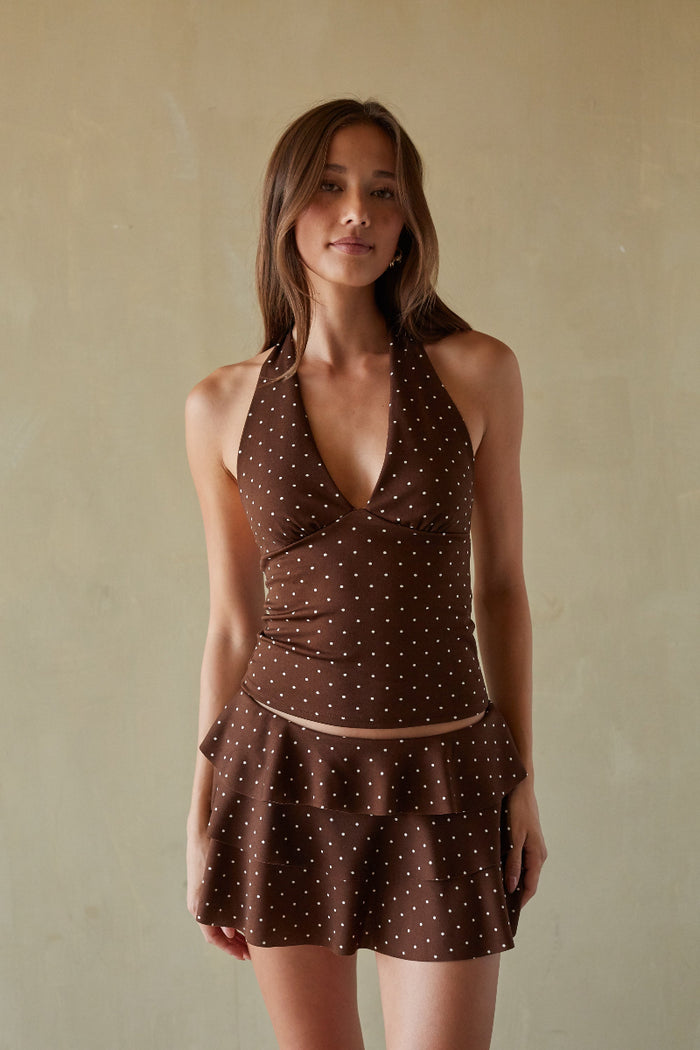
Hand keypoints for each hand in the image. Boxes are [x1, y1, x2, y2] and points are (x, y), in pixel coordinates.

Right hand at [186, 825, 250, 960]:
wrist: (201, 828)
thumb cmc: (215, 850)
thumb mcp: (224, 881)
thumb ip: (227, 909)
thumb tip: (231, 934)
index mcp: (200, 905)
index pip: (213, 938)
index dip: (230, 949)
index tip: (246, 956)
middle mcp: (197, 904)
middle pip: (214, 934)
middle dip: (233, 944)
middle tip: (252, 954)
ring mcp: (200, 896)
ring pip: (215, 924)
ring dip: (231, 933)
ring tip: (250, 940)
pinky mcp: (204, 888)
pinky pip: (215, 912)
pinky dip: (228, 920)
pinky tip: (243, 919)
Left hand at [503, 778, 546, 907]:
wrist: (520, 788)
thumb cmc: (517, 812)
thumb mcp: (513, 838)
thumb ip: (513, 862)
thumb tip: (512, 888)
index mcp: (537, 856)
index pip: (530, 887)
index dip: (520, 902)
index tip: (508, 914)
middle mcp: (538, 854)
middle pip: (527, 881)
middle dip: (514, 893)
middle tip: (498, 904)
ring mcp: (533, 847)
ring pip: (523, 870)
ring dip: (511, 880)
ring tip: (495, 889)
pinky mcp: (527, 840)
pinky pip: (520, 860)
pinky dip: (511, 867)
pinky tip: (498, 869)